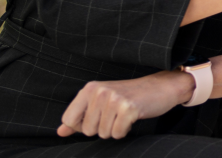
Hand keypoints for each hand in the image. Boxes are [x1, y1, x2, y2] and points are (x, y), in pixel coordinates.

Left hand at [58, 69, 192, 138]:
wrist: (161, 86)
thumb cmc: (130, 95)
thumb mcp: (101, 101)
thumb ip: (79, 116)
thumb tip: (60, 132)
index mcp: (90, 88)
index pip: (69, 120)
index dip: (82, 125)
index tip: (98, 116)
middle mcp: (99, 91)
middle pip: (87, 130)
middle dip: (102, 128)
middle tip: (116, 113)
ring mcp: (114, 99)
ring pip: (103, 133)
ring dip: (115, 129)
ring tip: (124, 114)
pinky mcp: (128, 108)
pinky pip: (117, 134)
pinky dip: (125, 130)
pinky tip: (133, 117)